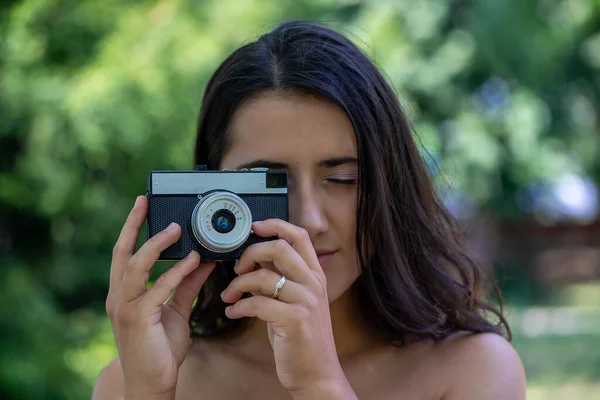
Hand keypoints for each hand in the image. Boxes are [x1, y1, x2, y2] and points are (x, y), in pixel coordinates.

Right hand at [106, 196, 215, 397]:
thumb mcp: (175, 310)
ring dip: (156, 244)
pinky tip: (193, 260)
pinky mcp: (137, 319)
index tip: (141, 206)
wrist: (153, 383)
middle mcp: (118, 297)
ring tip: (177, 228)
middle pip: (121, 252)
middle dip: (132, 224)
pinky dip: (175, 272)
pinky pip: (157, 288)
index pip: (124, 253)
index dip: (131, 228)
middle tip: (146, 202)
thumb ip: (186, 284)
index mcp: (124, 293)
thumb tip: (202, 259)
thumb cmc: (160, 349)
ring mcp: (125, 308)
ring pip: (135, 266)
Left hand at [220, 219, 344, 393]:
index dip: (276, 225)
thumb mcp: (293, 303)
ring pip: (263, 276)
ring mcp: (306, 301)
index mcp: (315, 276)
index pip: (299, 236)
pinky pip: (257, 303)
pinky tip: (233, 312)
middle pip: (279, 248)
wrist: (316, 374)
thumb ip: (279, 280)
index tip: (255, 227)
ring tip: (230, 295)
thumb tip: (254, 261)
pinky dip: (239, 306)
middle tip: (238, 267)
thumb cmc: (301, 339)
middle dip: (250, 253)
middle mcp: (313, 284)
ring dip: (238, 284)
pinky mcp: (294, 320)